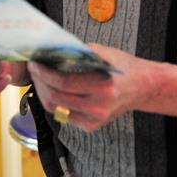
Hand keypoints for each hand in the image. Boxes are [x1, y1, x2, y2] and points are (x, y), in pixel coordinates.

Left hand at [26, 43, 157, 132]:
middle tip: (34, 70)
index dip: (44, 73)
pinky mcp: (92, 126)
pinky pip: (65, 115)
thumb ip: (76, 53)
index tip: (35, 63)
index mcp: (102, 87)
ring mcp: (95, 119)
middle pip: (56, 98)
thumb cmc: (121, 67)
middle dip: (40, 83)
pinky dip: (55, 102)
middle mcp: (98, 107)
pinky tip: (53, 90)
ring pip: (56, 109)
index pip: (63, 82)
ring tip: (40, 79)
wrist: (142, 87)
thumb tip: (50, 51)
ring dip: (44, 93)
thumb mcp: (101, 52)